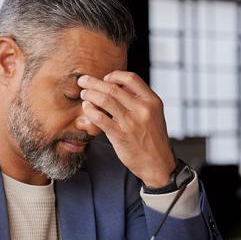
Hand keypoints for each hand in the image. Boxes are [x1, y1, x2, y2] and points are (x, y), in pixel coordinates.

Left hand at [78, 72, 175, 187]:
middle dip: (94, 82)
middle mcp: (143, 109)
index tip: (105, 78)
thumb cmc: (153, 139)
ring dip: (90, 94)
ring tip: (83, 94)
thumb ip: (139, 101)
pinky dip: (90, 110)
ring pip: (105, 100)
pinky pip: (100, 118)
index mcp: (152, 101)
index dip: (115, 76)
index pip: (131, 79)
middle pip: (113, 88)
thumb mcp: (153, 115)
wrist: (158, 164)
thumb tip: (118, 86)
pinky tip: (86, 108)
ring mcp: (131, 122)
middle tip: (83, 80)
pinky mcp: (120, 136)